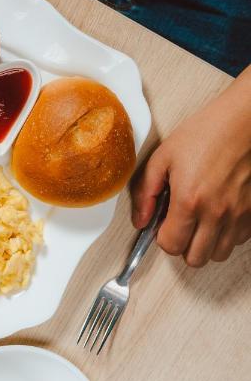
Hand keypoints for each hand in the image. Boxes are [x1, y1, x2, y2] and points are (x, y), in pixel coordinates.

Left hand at [131, 70, 250, 266]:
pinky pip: (239, 240)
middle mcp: (216, 213)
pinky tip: (219, 214)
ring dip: (205, 244)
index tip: (163, 224)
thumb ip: (145, 192)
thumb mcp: (164, 156)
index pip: (170, 246)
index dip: (162, 237)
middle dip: (183, 246)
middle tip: (180, 225)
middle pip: (195, 259)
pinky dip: (226, 235)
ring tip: (200, 221)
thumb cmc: (207, 132)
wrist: (244, 121)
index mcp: (189, 200)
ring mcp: (238, 215)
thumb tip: (140, 220)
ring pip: (219, 254)